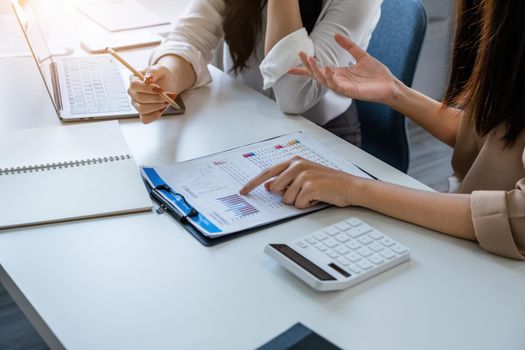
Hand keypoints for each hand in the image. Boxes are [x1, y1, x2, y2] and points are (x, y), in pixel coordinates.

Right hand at [127, 64, 178, 123]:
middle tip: (169, 96)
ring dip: (156, 106)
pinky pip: (144, 119)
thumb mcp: (160, 69)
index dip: (148, 88)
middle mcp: (133, 92)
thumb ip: (153, 72)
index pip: (135, 85)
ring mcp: (136, 103)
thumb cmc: (163, 75)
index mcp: (134, 80)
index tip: (160, 89)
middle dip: (156, 98)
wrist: (168, 83)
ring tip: (167, 101)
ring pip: (142, 109)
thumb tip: (147, 79)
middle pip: (140, 98)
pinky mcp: (143, 113)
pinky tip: (160, 111)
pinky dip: (153, 116)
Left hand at [239, 156, 356, 208]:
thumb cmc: (328, 183)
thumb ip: (285, 180)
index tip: (243, 190)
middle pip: (275, 189)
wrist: (350, 186)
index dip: (252, 183)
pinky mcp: (310, 186)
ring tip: (312, 194)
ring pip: (286, 199)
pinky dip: (307, 205)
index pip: (267, 172)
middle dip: (286, 196)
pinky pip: (298, 204)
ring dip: (298, 201)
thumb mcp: (304, 177)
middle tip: (303, 192)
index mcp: (294, 161)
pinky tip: (317, 197)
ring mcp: (303, 175)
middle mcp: (297, 165)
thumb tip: (267, 186)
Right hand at [288, 33, 401, 104]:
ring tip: (310, 60)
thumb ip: (348, 46)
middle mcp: (338, 81)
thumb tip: (336, 35)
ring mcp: (343, 87)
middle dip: (307, 67)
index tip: (290, 68)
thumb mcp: (361, 55)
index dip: (304, 70)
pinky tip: (327, 68)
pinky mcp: (349, 92)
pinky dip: (330, 78)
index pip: (318, 72)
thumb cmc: (376, 74)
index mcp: (339, 74)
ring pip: (324, 80)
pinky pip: (336, 85)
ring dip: (316, 70)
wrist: (389, 85)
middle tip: (301, 55)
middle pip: (317, 75)